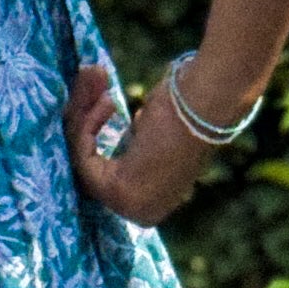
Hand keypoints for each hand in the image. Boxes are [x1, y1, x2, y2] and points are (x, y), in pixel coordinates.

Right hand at [65, 60, 215, 228]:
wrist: (206, 104)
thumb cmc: (186, 109)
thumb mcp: (150, 133)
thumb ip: (129, 140)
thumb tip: (100, 119)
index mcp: (152, 202)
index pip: (102, 171)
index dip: (91, 130)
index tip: (99, 97)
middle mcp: (140, 212)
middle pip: (88, 165)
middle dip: (82, 115)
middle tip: (87, 76)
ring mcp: (129, 206)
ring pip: (82, 159)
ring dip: (82, 111)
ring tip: (95, 75)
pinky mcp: (117, 192)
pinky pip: (83, 157)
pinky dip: (88, 123)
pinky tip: (107, 100)